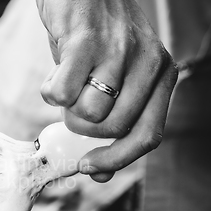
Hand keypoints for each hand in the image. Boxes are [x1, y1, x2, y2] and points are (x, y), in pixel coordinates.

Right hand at [35, 0, 177, 181]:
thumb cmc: (93, 37)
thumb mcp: (112, 78)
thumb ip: (110, 120)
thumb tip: (98, 173)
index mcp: (161, 74)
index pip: (148, 136)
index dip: (116, 159)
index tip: (89, 166)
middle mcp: (148, 62)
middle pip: (113, 129)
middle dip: (82, 128)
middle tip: (72, 108)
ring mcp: (118, 51)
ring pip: (89, 114)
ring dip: (67, 108)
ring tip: (66, 82)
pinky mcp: (85, 43)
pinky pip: (60, 94)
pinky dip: (49, 89)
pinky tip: (55, 71)